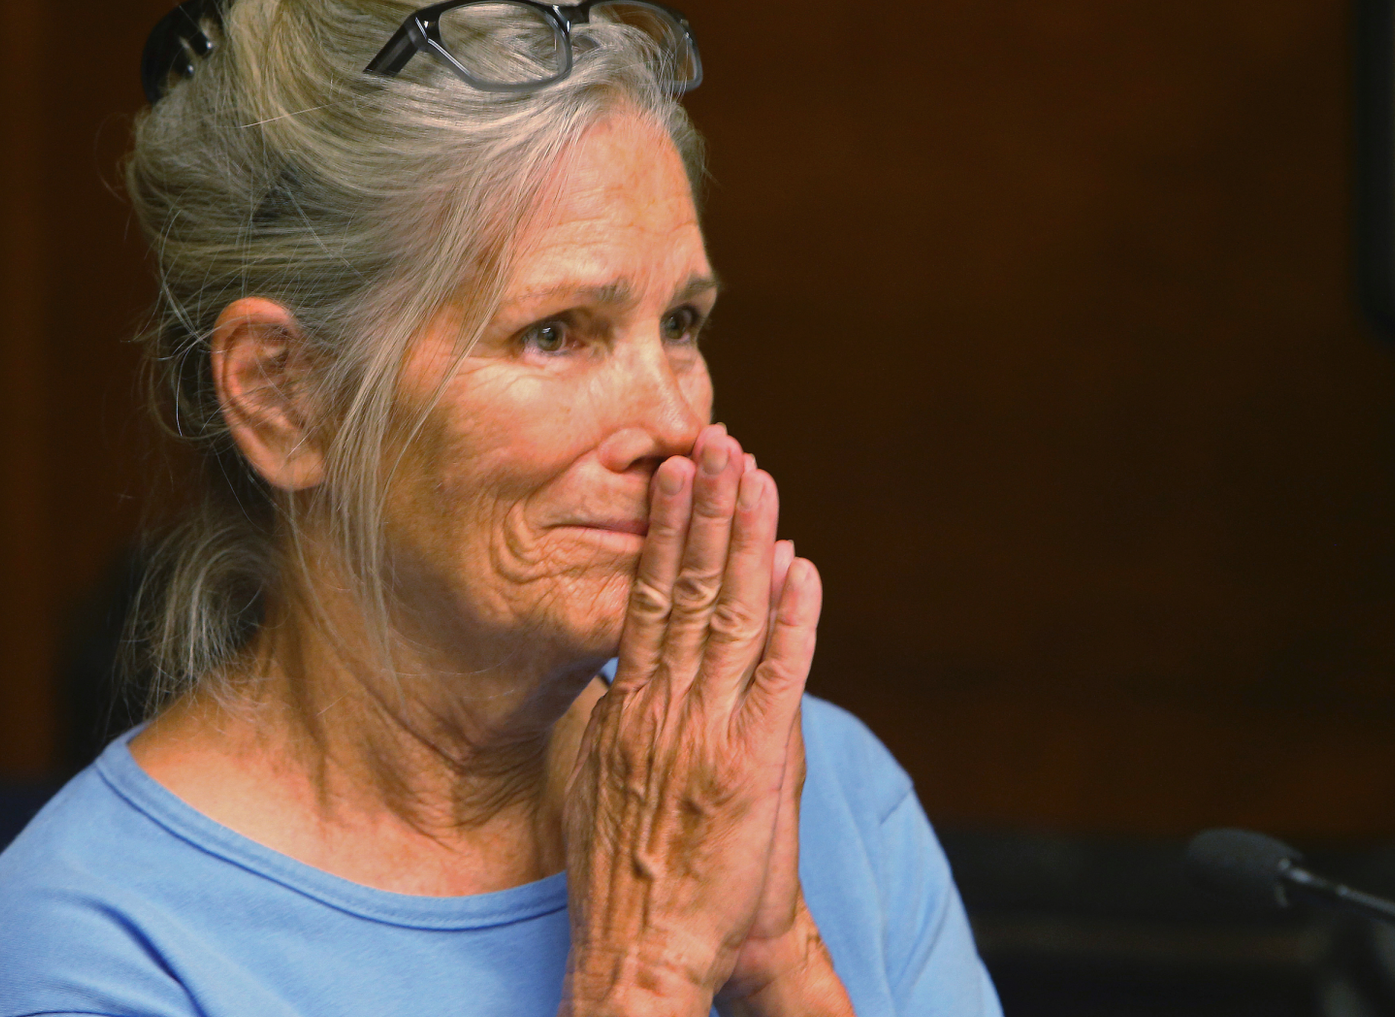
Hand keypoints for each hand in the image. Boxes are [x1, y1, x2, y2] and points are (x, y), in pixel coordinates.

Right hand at [561, 426, 822, 1015]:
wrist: (641, 953)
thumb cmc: (620, 877)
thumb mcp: (593, 785)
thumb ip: (607, 722)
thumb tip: (609, 672)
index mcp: (625, 711)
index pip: (645, 599)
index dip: (667, 533)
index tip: (678, 476)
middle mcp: (661, 710)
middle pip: (686, 589)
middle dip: (709, 511)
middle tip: (720, 441)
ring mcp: (705, 734)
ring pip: (730, 617)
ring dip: (748, 541)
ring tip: (759, 477)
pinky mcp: (751, 766)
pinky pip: (777, 678)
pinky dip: (792, 620)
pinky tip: (801, 569)